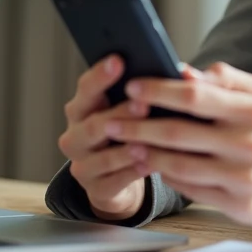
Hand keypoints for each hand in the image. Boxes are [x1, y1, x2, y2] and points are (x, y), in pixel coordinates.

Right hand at [57, 55, 151, 220]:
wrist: (114, 179)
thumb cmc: (124, 134)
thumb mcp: (125, 111)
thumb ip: (139, 93)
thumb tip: (177, 72)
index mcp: (80, 110)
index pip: (86, 89)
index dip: (101, 75)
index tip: (119, 61)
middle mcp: (74, 137)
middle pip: (93, 124)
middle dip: (120, 114)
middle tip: (143, 104)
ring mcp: (82, 165)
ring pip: (103, 157)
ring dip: (127, 148)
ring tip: (148, 140)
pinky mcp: (94, 190)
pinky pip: (115, 181)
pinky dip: (133, 172)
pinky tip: (151, 164)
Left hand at [105, 62, 251, 228]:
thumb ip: (227, 80)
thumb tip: (184, 70)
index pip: (193, 96)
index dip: (157, 91)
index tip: (131, 87)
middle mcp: (247, 143)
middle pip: (178, 132)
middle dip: (137, 124)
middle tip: (111, 120)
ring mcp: (243, 176)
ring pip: (180, 164)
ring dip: (147, 154)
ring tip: (125, 144)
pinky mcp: (240, 204)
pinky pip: (193, 190)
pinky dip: (168, 177)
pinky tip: (155, 167)